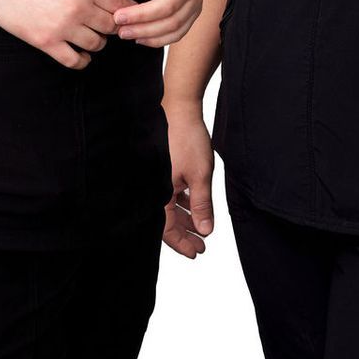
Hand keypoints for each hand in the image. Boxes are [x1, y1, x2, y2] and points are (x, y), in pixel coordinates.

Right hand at [0, 0, 121, 69]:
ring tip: (92, 37)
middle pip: (112, 26)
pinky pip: (73, 60)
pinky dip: (81, 61)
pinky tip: (81, 55)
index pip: (119, 4)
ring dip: (98, 42)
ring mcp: (62, 27)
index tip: (125, 13)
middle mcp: (78, 8)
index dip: (125, 9)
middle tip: (107, 25)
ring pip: (96, 44)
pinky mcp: (45, 42)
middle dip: (113, 26)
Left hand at [108, 0, 203, 46]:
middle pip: (167, 6)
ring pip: (174, 24)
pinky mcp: (194, 13)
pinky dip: (158, 40)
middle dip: (140, 16)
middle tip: (117, 19)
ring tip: (124, 32)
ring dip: (147, 32)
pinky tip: (140, 38)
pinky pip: (178, 33)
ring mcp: (195, 1)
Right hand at [161, 99, 215, 258]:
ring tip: (200, 226)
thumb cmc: (187, 138)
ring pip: (169, 206)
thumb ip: (202, 206)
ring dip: (185, 217)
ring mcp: (156, 176)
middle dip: (185, 233)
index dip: (182, 244)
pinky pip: (169, 191)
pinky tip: (194, 203)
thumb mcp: (200, 176)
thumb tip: (205, 231)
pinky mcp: (161, 167)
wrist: (179, 107)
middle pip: (166, 220)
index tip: (197, 252)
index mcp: (158, 193)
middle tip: (201, 244)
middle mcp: (153, 186)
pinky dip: (182, 201)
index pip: (167, 230)